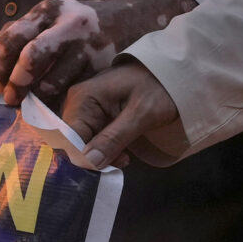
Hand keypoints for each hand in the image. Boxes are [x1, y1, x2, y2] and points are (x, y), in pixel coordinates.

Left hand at [0, 0, 116, 106]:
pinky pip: (73, 93)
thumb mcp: (45, 23)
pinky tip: (52, 111)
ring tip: (29, 109)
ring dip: (35, 101)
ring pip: (53, 82)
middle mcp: (67, 24)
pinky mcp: (103, 66)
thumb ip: (10, 45)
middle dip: (15, 84)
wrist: (127, 18)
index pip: (11, 38)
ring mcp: (88, 45)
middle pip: (31, 57)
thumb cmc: (72, 28)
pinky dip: (58, 106)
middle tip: (9, 101)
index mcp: (45, 11)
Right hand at [54, 59, 191, 169]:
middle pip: (72, 141)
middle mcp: (77, 102)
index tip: (107, 168)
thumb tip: (89, 162)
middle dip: (93, 157)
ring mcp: (84, 108)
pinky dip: (103, 148)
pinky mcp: (93, 114)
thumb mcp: (141, 115)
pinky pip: (90, 137)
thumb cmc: (160, 89)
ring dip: (100, 155)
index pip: (69, 138)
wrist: (173, 74)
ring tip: (125, 157)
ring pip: (81, 142)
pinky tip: (121, 150)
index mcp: (83, 98)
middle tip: (122, 161)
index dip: (83, 157)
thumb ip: (114, 139)